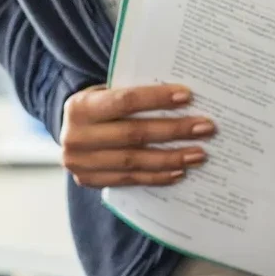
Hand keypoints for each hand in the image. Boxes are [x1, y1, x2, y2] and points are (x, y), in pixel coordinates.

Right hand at [60, 84, 214, 187]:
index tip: (188, 97)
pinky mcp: (90, 181)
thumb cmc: (98, 108)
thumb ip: (132, 95)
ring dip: (171, 158)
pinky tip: (179, 171)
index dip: (157, 99)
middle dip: (174, 130)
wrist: (69, 134)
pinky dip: (157, 177)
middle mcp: (77, 136)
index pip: (125, 101)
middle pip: (134, 134)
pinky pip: (130, 180)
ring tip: (199, 154)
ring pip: (134, 161)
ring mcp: (81, 163)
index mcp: (80, 106)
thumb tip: (181, 97)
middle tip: (205, 127)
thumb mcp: (105, 94)